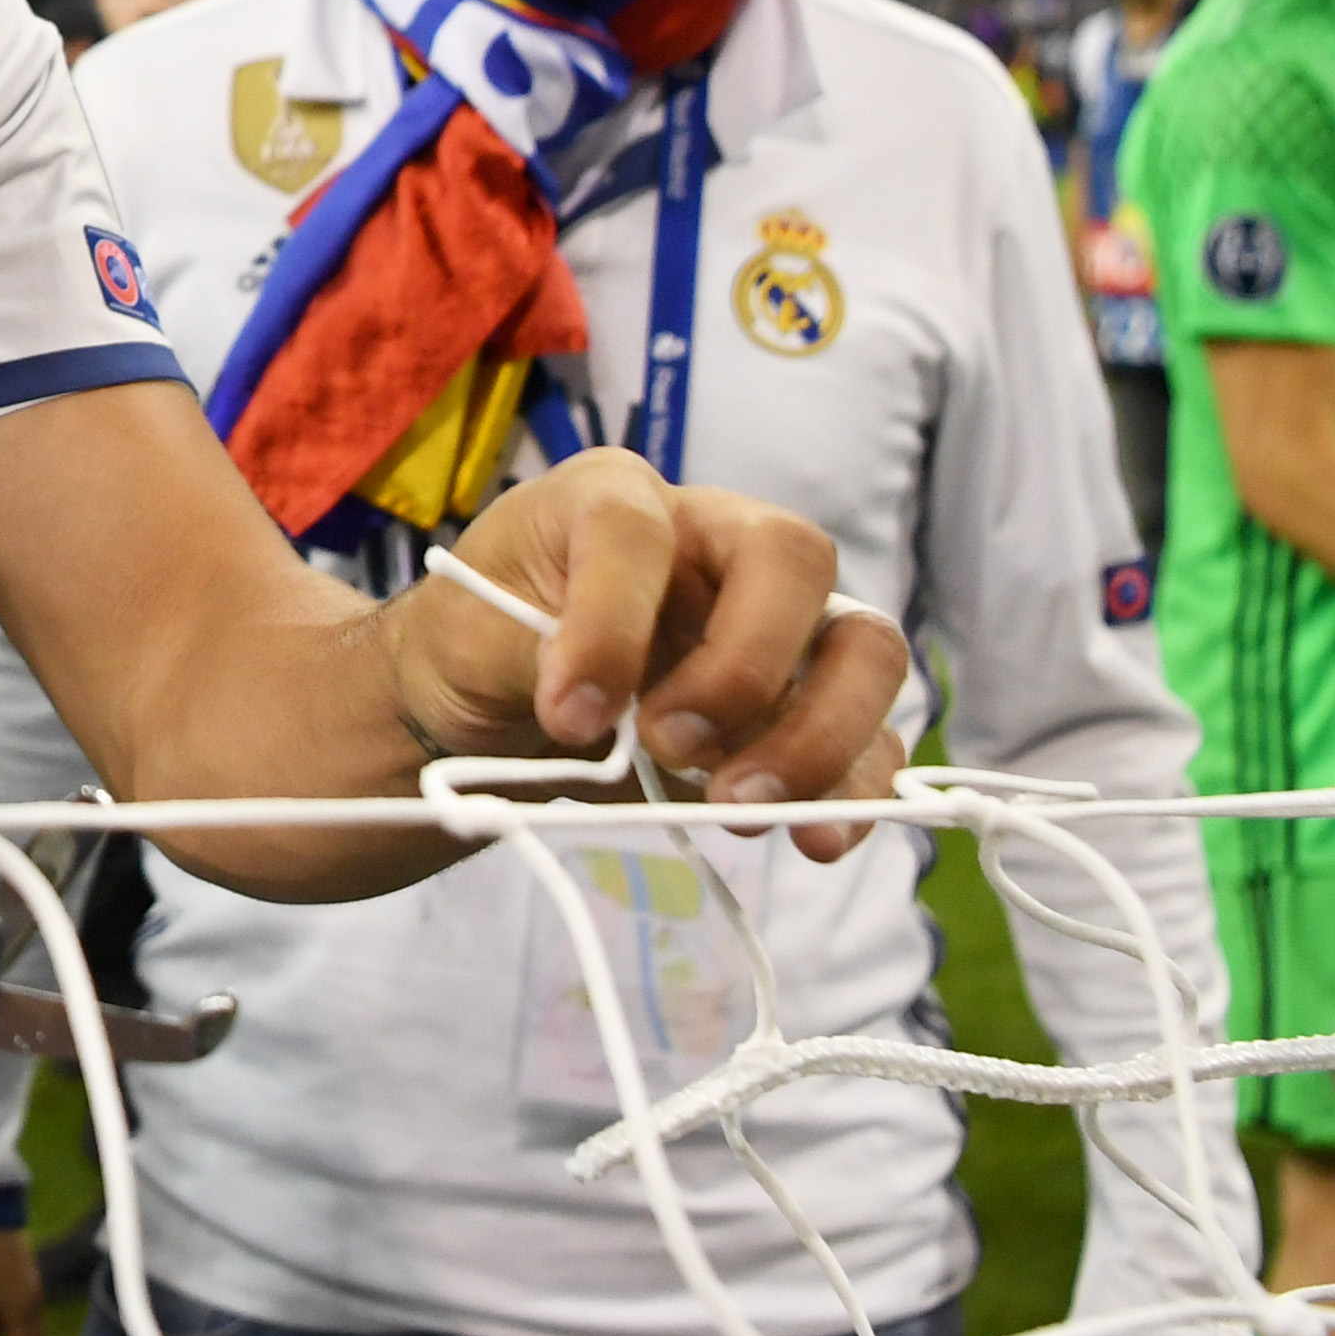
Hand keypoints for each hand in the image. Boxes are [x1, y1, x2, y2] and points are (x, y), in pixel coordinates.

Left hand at [388, 452, 904, 859]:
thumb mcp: (464, 636)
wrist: (494, 706)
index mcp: (618, 499)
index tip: (568, 714)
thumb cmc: (481, 642)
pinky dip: (855, 790)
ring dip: (819, 736)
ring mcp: (772, 623)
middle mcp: (715, 543)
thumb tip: (589, 707)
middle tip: (671, 747)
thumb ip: (528, 655)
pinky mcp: (799, 705)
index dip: (610, 620)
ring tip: (741, 808)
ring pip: (861, 648)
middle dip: (745, 666)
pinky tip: (815, 836)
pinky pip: (870, 738)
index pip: (637, 528)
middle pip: (795, 561)